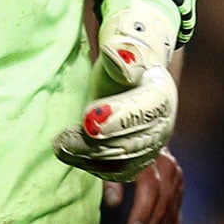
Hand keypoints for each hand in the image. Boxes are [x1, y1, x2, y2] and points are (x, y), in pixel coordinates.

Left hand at [55, 1, 177, 181]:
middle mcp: (161, 127)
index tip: (88, 118)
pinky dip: (90, 166)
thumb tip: (117, 53)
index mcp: (161, 95)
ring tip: (61, 145)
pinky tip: (69, 154)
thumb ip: (122, 54)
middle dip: (95, 143)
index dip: (118, 117)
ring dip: (88, 157)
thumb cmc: (124, 63)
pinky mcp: (135, 162)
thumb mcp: (124, 51)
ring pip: (120, 162)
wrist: (131, 79)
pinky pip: (114, 172)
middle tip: (63, 139)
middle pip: (130, 143)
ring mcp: (149, 148)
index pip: (143, 111)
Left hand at [104, 149, 183, 223]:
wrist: (134, 131)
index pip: (152, 189)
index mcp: (152, 159)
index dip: (142, 212)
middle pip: (162, 211)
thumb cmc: (111, 146)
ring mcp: (178, 185)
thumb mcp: (103, 156)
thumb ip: (108, 177)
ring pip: (169, 222)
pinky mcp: (178, 197)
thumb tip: (113, 203)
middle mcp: (171, 172)